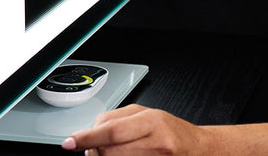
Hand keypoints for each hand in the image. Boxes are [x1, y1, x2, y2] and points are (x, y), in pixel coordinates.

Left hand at [61, 104, 206, 154]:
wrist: (198, 150)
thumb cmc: (172, 132)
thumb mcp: (148, 115)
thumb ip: (118, 120)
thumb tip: (90, 130)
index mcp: (151, 121)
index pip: (110, 131)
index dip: (86, 138)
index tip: (69, 142)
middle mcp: (155, 142)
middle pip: (108, 151)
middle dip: (94, 151)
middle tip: (94, 148)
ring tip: (111, 153)